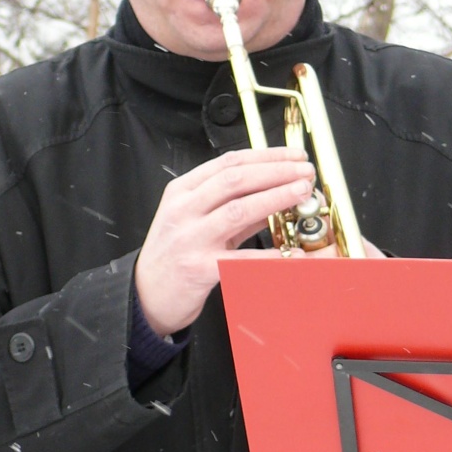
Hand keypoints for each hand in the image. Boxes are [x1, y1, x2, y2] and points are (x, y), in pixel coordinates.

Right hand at [134, 148, 315, 335]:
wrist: (146, 295)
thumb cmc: (174, 255)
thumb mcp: (197, 221)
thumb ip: (232, 206)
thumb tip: (274, 191)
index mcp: (182, 191)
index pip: (229, 163)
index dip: (266, 156)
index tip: (294, 156)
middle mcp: (184, 211)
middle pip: (235, 180)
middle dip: (276, 171)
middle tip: (305, 171)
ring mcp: (190, 239)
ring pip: (238, 210)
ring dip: (275, 197)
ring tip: (302, 192)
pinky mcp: (199, 269)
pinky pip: (241, 260)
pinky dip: (270, 255)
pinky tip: (294, 253)